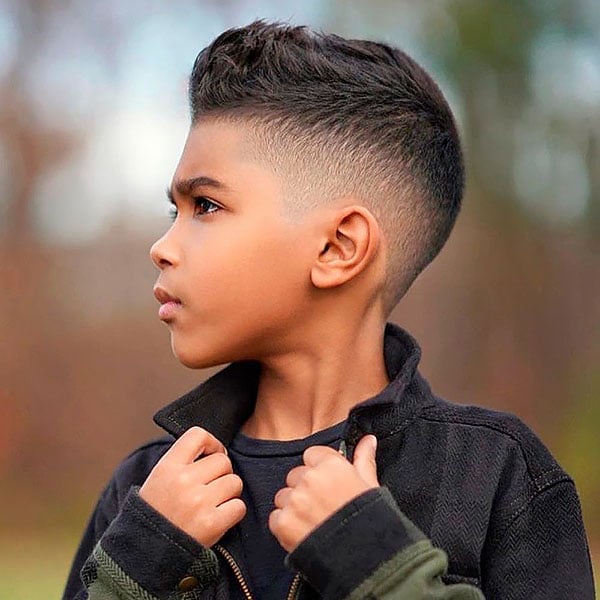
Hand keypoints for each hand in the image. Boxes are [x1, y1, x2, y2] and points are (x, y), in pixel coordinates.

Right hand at [139, 426, 245, 546]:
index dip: (212, 444)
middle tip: (210, 487)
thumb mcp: (160, 477)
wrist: (145, 553)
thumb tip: (215, 448)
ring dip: (229, 492)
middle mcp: (183, 481)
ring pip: (235, 482)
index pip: (199, 435)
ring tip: (213, 503)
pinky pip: (239, 506)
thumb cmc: (156, 512)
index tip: (211, 455)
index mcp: (168, 467)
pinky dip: (233, 512)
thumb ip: (184, 460)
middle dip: (221, 473)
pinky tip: (218, 517)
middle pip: (223, 461)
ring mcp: (198, 502)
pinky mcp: (212, 524)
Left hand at [269, 434, 378, 552]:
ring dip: (293, 507)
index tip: (327, 484)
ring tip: (314, 523)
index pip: (311, 456)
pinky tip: (304, 533)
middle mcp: (310, 479)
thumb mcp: (370, 486)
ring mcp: (295, 501)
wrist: (366, 561)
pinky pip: (275, 517)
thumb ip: (364, 459)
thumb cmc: (370, 521)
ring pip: (283, 496)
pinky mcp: (283, 523)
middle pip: (295, 476)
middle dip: (304, 489)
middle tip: (321, 507)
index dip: (318, 470)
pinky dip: (285, 526)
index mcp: (331, 466)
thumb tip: (368, 439)